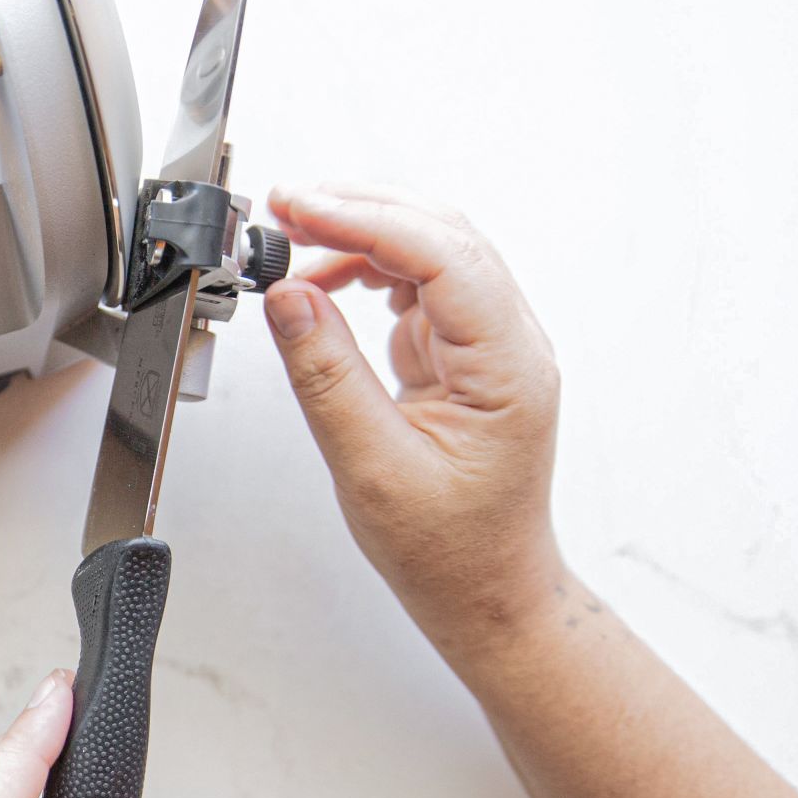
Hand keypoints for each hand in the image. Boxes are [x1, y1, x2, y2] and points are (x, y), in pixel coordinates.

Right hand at [264, 184, 562, 651]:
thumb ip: (327, 376)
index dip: (367, 220)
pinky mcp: (464, 352)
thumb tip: (289, 297)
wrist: (486, 592)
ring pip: (432, 250)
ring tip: (294, 238)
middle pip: (443, 234)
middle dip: (362, 208)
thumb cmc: (450, 550)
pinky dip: (368, 269)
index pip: (443, 256)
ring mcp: (490, 344)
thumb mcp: (372, 468)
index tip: (301, 208)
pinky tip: (326, 280)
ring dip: (363, 233)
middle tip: (287, 206)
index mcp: (508, 367)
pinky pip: (419, 285)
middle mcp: (510, 343)